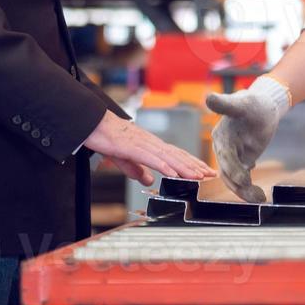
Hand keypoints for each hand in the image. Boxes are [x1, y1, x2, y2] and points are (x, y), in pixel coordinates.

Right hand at [85, 111, 214, 185]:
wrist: (93, 124)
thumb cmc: (109, 139)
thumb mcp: (126, 160)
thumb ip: (138, 170)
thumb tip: (150, 180)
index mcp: (151, 146)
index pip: (176, 156)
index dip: (191, 164)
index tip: (205, 172)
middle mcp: (151, 143)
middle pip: (177, 156)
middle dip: (195, 166)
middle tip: (211, 175)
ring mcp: (143, 144)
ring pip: (168, 157)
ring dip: (184, 167)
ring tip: (198, 176)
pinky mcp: (132, 147)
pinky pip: (150, 158)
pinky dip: (163, 165)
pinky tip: (173, 173)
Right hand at [205, 75, 292, 202]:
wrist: (263, 107)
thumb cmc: (252, 102)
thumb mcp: (242, 103)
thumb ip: (226, 104)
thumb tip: (207, 97)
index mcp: (220, 136)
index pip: (225, 155)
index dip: (233, 168)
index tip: (244, 179)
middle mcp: (223, 149)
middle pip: (228, 171)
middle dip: (241, 184)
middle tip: (257, 195)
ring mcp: (232, 157)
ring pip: (234, 179)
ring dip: (245, 191)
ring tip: (260, 198)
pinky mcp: (241, 162)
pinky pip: (242, 180)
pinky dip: (249, 189)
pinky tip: (258, 195)